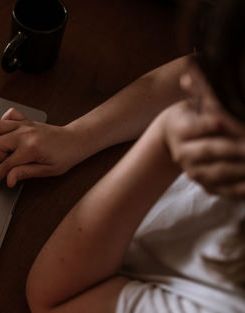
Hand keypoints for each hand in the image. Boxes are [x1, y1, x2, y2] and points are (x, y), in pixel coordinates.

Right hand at [0, 108, 82, 187]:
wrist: (75, 140)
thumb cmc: (65, 156)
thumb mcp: (47, 170)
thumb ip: (25, 173)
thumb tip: (9, 179)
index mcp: (30, 148)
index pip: (6, 164)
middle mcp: (25, 134)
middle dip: (0, 155)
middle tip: (13, 161)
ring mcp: (25, 125)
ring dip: (0, 139)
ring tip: (11, 148)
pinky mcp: (27, 120)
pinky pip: (9, 114)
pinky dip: (6, 122)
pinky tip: (11, 132)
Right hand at [162, 73, 244, 197]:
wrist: (176, 141)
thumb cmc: (193, 115)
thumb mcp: (194, 102)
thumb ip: (200, 89)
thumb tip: (193, 65)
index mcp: (180, 129)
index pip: (198, 126)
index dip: (214, 123)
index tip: (226, 120)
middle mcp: (182, 153)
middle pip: (210, 150)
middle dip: (234, 148)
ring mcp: (193, 171)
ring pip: (219, 172)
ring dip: (242, 169)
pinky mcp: (206, 185)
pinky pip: (226, 190)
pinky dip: (243, 188)